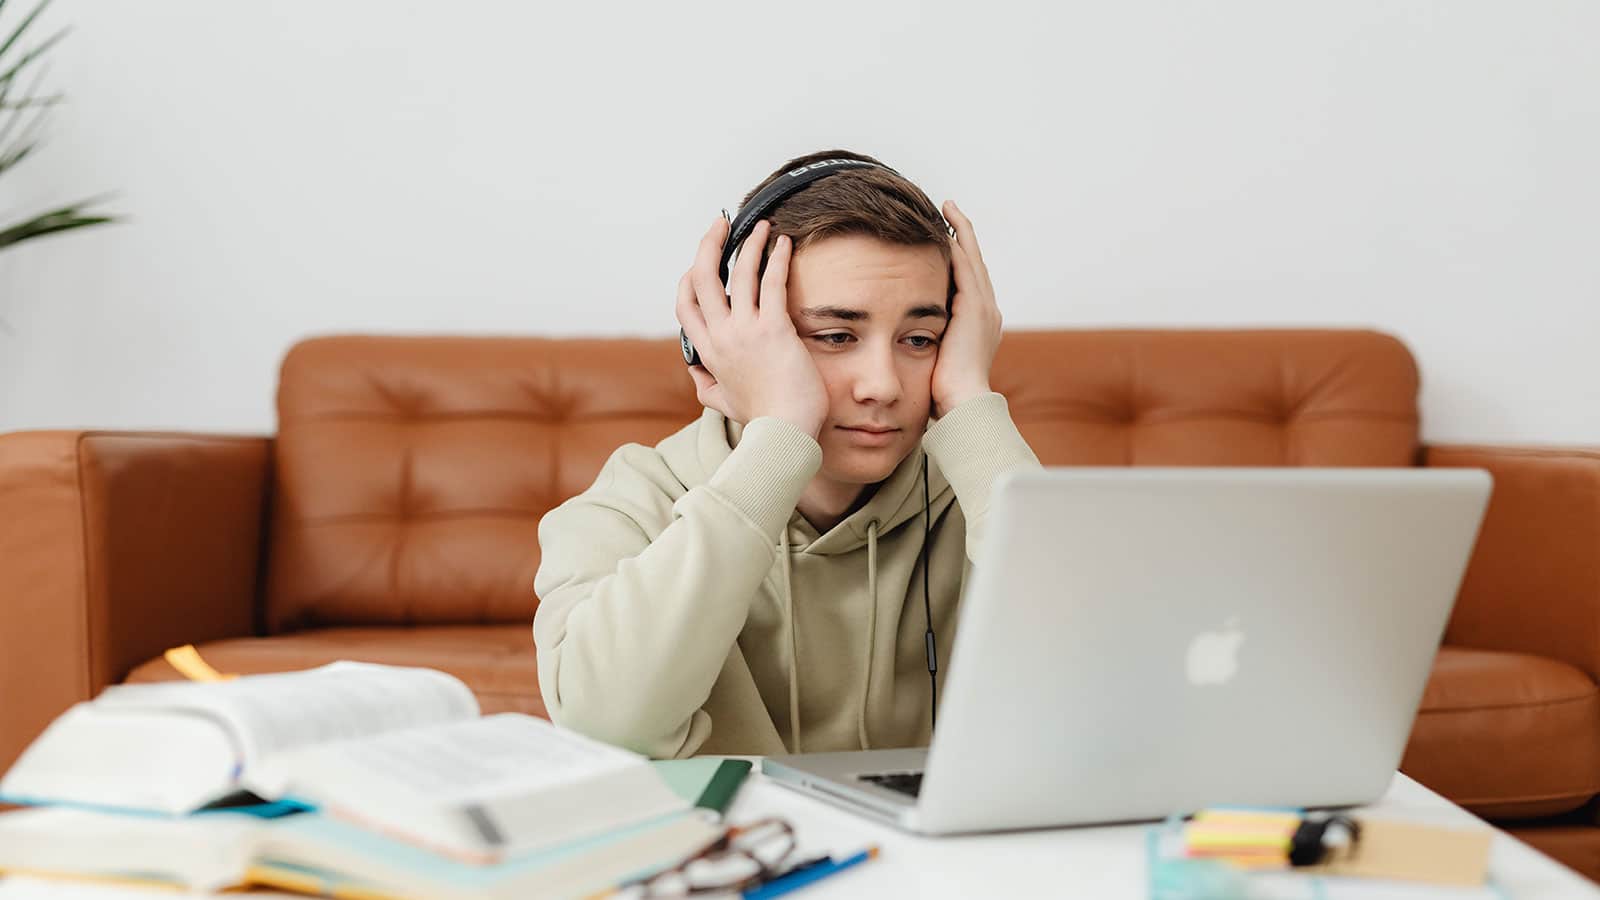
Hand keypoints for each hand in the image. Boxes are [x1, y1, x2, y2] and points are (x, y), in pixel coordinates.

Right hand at [675, 216, 828, 436]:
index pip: (685, 305)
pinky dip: (776, 258)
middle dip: (709, 245)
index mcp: (707, 353)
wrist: (782, 435)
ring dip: (749, 243)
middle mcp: (720, 337)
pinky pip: (771, 282)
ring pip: (738, 273)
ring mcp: (745, 331)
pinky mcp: (774, 329)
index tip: (699, 261)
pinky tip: (784, 244)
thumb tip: (694, 372)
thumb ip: (704, 384)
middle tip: (721, 225)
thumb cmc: (761, 420)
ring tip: (762, 226)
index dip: (689, 277)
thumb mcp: (721, 403)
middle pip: (702, 278)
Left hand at [931, 200, 1002, 418]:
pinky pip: (965, 267)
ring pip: (972, 258)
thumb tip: (905, 342)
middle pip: (974, 262)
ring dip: (960, 231)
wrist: (963, 404)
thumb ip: (927, 344)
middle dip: (963, 235)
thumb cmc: (944, 394)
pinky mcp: (974, 307)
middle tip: (951, 210)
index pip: (968, 281)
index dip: (959, 257)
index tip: (945, 239)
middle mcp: (987, 311)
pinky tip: (944, 228)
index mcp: (979, 325)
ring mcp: (984, 308)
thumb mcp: (935, 361)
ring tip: (948, 208)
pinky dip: (957, 245)